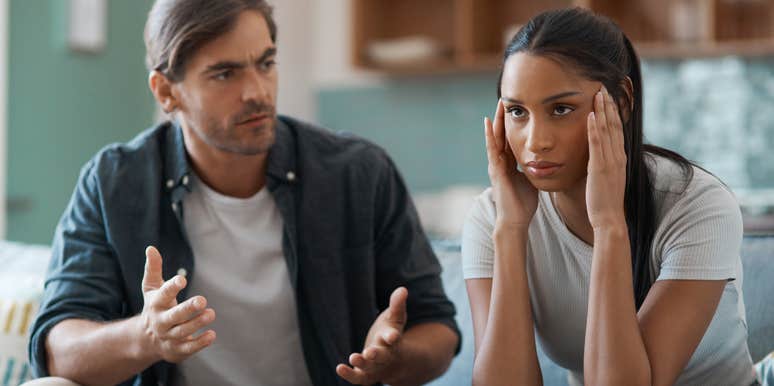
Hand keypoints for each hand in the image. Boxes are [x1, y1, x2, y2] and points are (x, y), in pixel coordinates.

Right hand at [139, 246, 215, 362]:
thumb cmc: (155, 306)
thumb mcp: (151, 288)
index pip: (163, 295)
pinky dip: (200, 343)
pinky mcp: (176, 350)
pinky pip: (188, 348)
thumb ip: (153, 268)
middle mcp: (160, 321)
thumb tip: (151, 248)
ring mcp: (168, 337)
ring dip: (197, 323)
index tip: (182, 279)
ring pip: (182, 332)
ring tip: (210, 313)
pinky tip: (211, 335)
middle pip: (173, 316)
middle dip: (187, 309)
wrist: (145, 340)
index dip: (172, 287)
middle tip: (202, 300)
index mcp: (155, 304)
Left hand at [336, 287, 407, 384]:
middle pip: (383, 356)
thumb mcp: (395, 319)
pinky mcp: (365, 374)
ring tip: (353, 357)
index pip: (394, 339)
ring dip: (362, 364)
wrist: (393, 360)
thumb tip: (403, 289)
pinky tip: (339, 368)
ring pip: (370, 368)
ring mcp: (376, 366)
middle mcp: (386, 355)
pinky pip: (358, 378)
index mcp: (393, 341)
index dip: (392, 337)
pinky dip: (349, 375)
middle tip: (370, 352)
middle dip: (377, 354)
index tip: (391, 336)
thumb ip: (397, 305)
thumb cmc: (390, 333)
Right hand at [485, 100, 537, 229]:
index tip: (518, 108)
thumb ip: (534, 169)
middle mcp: (500, 162)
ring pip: (495, 138)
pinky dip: (490, 135)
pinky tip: (489, 123)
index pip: (510, 139)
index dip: (512, 124)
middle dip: (503, 117)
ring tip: (498, 105)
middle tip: (506, 99)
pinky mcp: (496, 170)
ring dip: (497, 121)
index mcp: (509, 163)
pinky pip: (492, 149)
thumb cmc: (524, 203)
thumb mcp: (531, 180)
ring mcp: (496, 165)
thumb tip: (546, 160)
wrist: (516, 220)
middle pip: (501, 134)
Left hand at [586, 87, 626, 230]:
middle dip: (609, 104)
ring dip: (603, 110)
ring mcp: (610, 161)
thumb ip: (602, 163)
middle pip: (614, 124)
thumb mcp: (605, 177)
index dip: (613, 111)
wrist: (609, 219)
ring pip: (607, 130)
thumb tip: (595, 155)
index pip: (617, 129)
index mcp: (619, 158)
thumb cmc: (604, 201)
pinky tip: (591, 115)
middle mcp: (617, 156)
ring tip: (598, 93)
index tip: (608, 96)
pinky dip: (595, 129)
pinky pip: (597, 145)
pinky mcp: (599, 168)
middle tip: (604, 86)